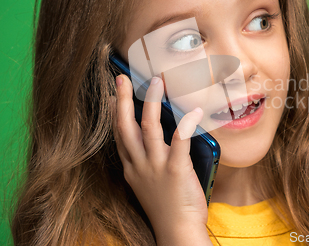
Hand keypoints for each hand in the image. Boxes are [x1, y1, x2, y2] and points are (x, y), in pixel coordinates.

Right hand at [113, 75, 211, 244]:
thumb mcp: (149, 182)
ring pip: (148, 128)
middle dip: (121, 100)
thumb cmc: (168, 206)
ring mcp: (156, 167)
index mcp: (132, 167)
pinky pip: (179, 142)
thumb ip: (150, 161)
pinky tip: (193, 112)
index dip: (114, 112)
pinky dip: (185, 124)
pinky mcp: (175, 171)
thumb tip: (161, 138)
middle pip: (125, 127)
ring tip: (156, 83)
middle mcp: (140, 165)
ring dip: (150, 102)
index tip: (112, 94)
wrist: (177, 232)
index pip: (119, 135)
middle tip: (121, 79)